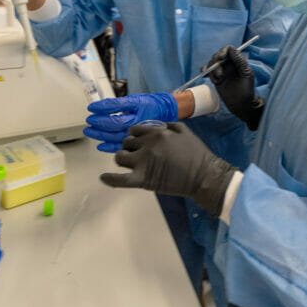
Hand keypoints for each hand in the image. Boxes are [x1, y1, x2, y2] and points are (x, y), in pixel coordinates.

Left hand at [84, 93, 178, 151]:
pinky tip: (101, 146)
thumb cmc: (149, 105)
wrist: (164, 113)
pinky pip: (120, 148)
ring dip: (100, 136)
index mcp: (137, 116)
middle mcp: (137, 128)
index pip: (115, 119)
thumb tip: (98, 106)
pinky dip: (108, 148)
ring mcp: (136, 137)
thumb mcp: (134, 100)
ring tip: (90, 131)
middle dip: (98, 126)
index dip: (101, 115)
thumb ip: (116, 104)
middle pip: (114, 130)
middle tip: (89, 121)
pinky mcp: (135, 143)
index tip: (91, 109)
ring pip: (115, 140)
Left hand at [100, 122, 236, 215]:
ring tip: (128, 163)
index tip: (140, 141)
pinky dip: (110, 179)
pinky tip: (103, 177)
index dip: (136, 135)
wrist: (204, 176)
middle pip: (126, 142)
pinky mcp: (143, 180)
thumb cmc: (197, 154)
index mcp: (157, 132)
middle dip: (130, 146)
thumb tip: (156, 126)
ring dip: (122, 158)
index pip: (135, 129)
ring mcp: (143, 163)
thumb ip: (168, 125)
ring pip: (120, 157)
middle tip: (138, 154)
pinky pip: (120, 180)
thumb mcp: (184, 131)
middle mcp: (148, 145)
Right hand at [206, 45, 264, 129]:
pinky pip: (207, 71)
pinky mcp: (216, 78)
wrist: (241, 104)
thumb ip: (239, 61)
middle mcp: (229, 64)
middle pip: (218, 55)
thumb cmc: (246, 90)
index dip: (223, 52)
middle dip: (216, 63)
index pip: (228, 50)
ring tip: (218, 79)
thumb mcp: (246, 74)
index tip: (220, 59)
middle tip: (219, 74)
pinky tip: (205, 76)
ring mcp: (222, 71)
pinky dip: (205, 71)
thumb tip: (232, 49)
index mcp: (238, 61)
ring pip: (211, 63)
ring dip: (212, 69)